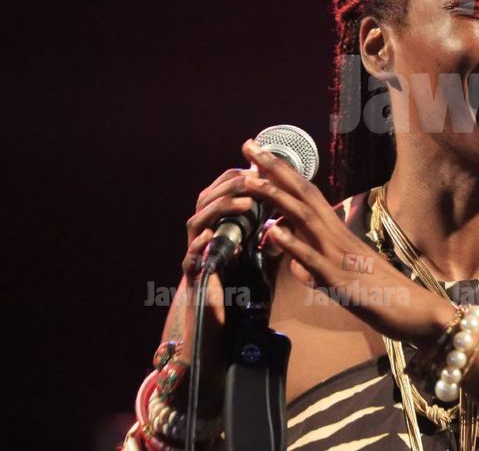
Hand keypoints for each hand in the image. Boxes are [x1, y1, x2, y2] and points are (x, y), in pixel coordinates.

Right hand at [157, 166, 264, 393]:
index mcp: (216, 225)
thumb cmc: (233, 282)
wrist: (213, 320)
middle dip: (229, 186)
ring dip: (220, 210)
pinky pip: (190, 259)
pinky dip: (200, 246)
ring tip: (246, 203)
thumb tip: (280, 203)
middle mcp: (202, 235)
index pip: (221, 190)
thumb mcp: (250, 250)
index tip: (260, 168)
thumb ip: (258, 227)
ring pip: (196, 223)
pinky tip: (213, 236)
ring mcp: (194, 254)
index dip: (237, 176)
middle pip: (205, 200)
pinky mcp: (192, 278)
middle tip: (254, 178)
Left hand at [239, 139, 454, 347]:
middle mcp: (336, 236)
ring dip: (277, 197)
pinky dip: (292, 243)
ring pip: (304, 219)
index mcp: (337, 232)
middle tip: (249, 145)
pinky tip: (272, 231)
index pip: (306, 194)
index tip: (260, 153)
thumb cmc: (381, 293)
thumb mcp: (341, 274)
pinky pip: (312, 259)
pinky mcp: (338, 280)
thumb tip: (295, 263)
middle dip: (274, 170)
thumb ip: (315, 265)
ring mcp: (337, 256)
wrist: (415, 310)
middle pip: (302, 195)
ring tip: (251, 179)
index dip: (282, 173)